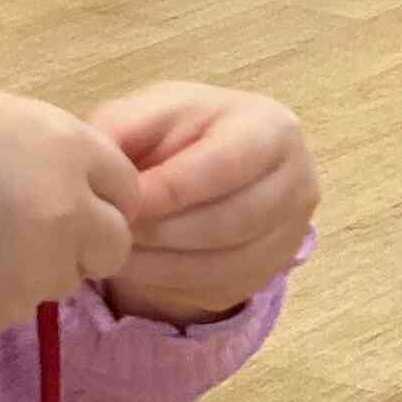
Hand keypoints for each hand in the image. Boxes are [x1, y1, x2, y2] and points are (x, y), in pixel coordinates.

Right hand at [0, 79, 138, 336]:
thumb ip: (21, 136)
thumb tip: (37, 158)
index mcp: (61, 147)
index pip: (123, 179)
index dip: (96, 187)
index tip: (69, 192)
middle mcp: (66, 212)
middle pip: (112, 241)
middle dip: (84, 239)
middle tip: (34, 231)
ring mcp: (36, 272)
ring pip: (66, 280)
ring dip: (39, 269)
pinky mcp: (1, 318)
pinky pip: (17, 307)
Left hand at [88, 84, 316, 325]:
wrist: (212, 163)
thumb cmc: (180, 132)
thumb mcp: (148, 112)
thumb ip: (123, 129)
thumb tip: (104, 171)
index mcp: (271, 128)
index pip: (223, 166)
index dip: (169, 191)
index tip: (123, 204)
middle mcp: (297, 182)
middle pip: (231, 222)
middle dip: (164, 232)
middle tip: (115, 233)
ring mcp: (291, 233)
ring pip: (226, 264)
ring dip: (163, 265)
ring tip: (119, 252)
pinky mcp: (272, 271)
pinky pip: (221, 289)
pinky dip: (172, 283)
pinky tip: (141, 267)